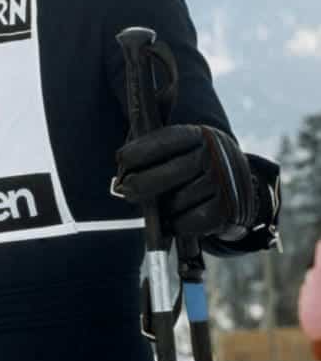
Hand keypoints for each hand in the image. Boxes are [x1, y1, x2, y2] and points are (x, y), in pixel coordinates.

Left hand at [114, 124, 256, 238]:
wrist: (240, 189)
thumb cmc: (197, 167)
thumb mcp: (185, 147)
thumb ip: (155, 152)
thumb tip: (122, 171)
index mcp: (200, 135)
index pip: (162, 142)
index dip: (137, 152)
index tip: (121, 159)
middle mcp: (214, 156)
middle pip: (165, 175)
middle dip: (140, 185)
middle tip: (125, 190)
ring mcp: (222, 184)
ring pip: (174, 202)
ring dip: (160, 210)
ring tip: (160, 207)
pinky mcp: (225, 210)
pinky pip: (186, 222)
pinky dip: (175, 225)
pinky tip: (173, 221)